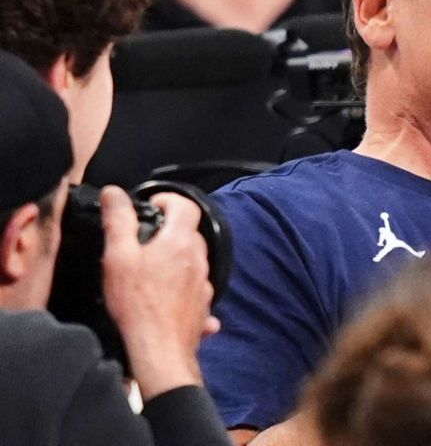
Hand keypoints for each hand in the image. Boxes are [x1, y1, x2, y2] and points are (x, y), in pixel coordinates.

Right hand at [102, 186, 216, 399]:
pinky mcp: (203, 306)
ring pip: (193, 260)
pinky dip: (182, 286)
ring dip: (176, 258)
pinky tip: (166, 296)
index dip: (168, 199)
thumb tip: (114, 193)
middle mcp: (199, 259)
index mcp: (180, 242)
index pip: (186, 205)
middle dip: (169, 229)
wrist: (159, 349)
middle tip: (144, 238)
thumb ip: (118, 221)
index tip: (151, 205)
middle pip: (190, 233)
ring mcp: (204, 284)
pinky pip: (195, 289)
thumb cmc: (137, 304)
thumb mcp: (119, 257)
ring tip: (150, 269)